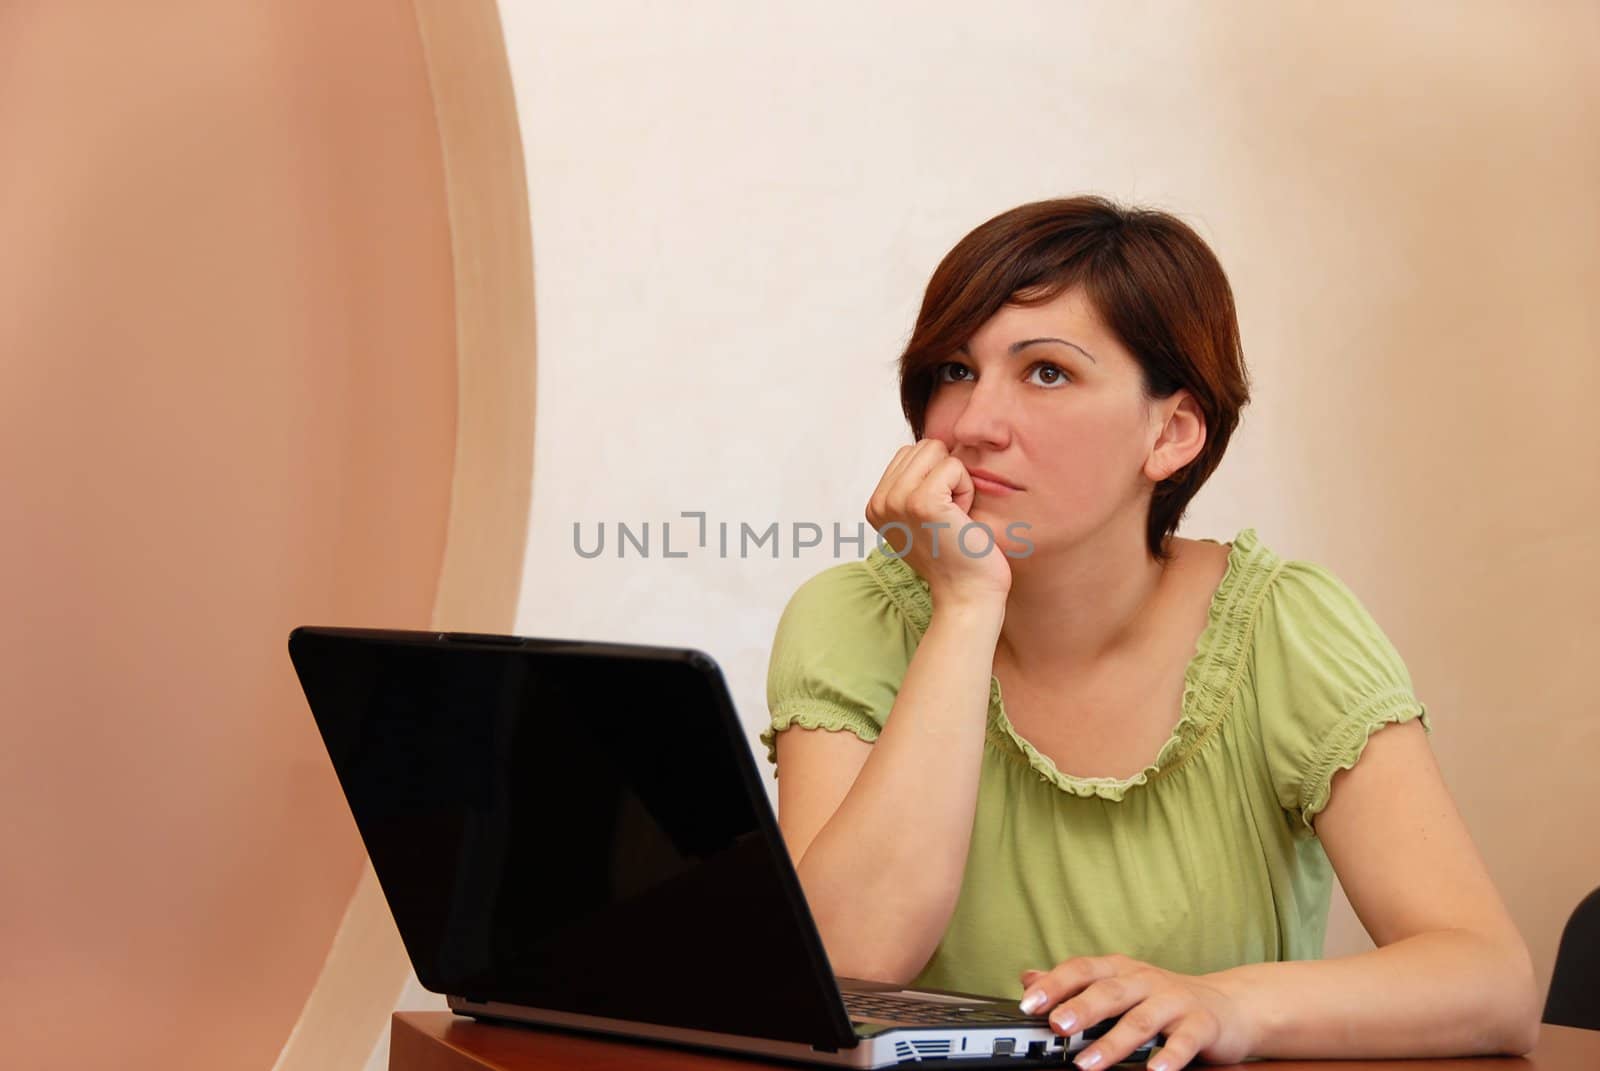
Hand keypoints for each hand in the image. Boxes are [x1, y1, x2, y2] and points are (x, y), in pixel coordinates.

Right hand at [864, 438, 1010, 607]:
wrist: (967, 594)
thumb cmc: (956, 556)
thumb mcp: (921, 519)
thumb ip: (913, 486)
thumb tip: (928, 449)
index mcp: (875, 505)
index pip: (910, 453)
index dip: (936, 477)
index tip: (939, 516)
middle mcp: (879, 502)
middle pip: (923, 447)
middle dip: (946, 475)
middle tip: (949, 516)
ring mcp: (897, 501)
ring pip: (937, 451)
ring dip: (957, 480)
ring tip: (954, 516)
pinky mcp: (922, 501)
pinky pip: (954, 466)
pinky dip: (967, 488)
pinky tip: (962, 517)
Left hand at [1017, 955, 1255, 1070]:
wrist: (1226, 1005)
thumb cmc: (1161, 997)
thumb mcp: (1116, 984)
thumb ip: (1074, 985)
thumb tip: (1028, 978)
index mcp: (1119, 970)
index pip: (1081, 970)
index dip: (1054, 985)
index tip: (1029, 1004)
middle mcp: (1144, 981)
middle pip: (1108, 992)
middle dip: (1080, 1009)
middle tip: (1057, 1026)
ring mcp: (1174, 1001)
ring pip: (1140, 1020)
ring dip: (1113, 1043)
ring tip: (1088, 1063)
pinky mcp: (1201, 1024)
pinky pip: (1184, 1041)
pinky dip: (1169, 1056)